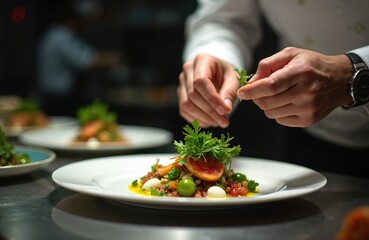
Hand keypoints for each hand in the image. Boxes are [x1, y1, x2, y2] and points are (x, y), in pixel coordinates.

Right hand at [177, 54, 239, 127]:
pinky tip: (210, 122)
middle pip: (193, 94)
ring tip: (218, 122)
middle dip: (210, 111)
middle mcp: (188, 70)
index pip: (201, 81)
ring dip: (203, 117)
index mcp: (202, 60)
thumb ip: (230, 91)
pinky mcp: (180, 95)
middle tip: (225, 122)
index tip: (225, 111)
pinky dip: (197, 119)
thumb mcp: (234, 78)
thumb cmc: (227, 74)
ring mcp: (182, 83)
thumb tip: (226, 109)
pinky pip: (184, 111)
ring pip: (186, 104)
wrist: (218, 73)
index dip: (212, 98)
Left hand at [237, 47, 352, 126]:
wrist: (340, 80)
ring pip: (271, 113)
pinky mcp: (308, 120)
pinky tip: (286, 102)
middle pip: (267, 102)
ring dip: (267, 105)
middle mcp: (306, 92)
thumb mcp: (291, 54)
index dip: (252, 91)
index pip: (270, 86)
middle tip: (259, 91)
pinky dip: (277, 112)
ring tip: (277, 94)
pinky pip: (280, 120)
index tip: (241, 92)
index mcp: (301, 72)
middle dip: (257, 97)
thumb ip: (268, 64)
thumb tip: (251, 81)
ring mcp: (308, 108)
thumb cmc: (312, 65)